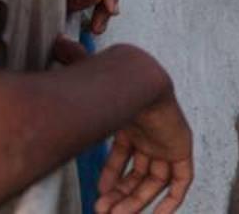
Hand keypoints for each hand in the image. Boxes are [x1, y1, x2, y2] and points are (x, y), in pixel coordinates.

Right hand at [52, 40, 192, 212]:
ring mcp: (168, 141)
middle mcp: (151, 133)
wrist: (137, 83)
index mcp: (134, 123)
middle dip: (121, 194)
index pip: (124, 154)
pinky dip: (172, 200)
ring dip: (136, 201)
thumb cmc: (110, 82)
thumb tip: (56, 41)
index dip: (112, 175)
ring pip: (155, 180)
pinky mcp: (182, 149)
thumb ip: (73, 61)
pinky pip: (182, 181)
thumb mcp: (87, 77)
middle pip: (139, 171)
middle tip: (103, 211)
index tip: (98, 192)